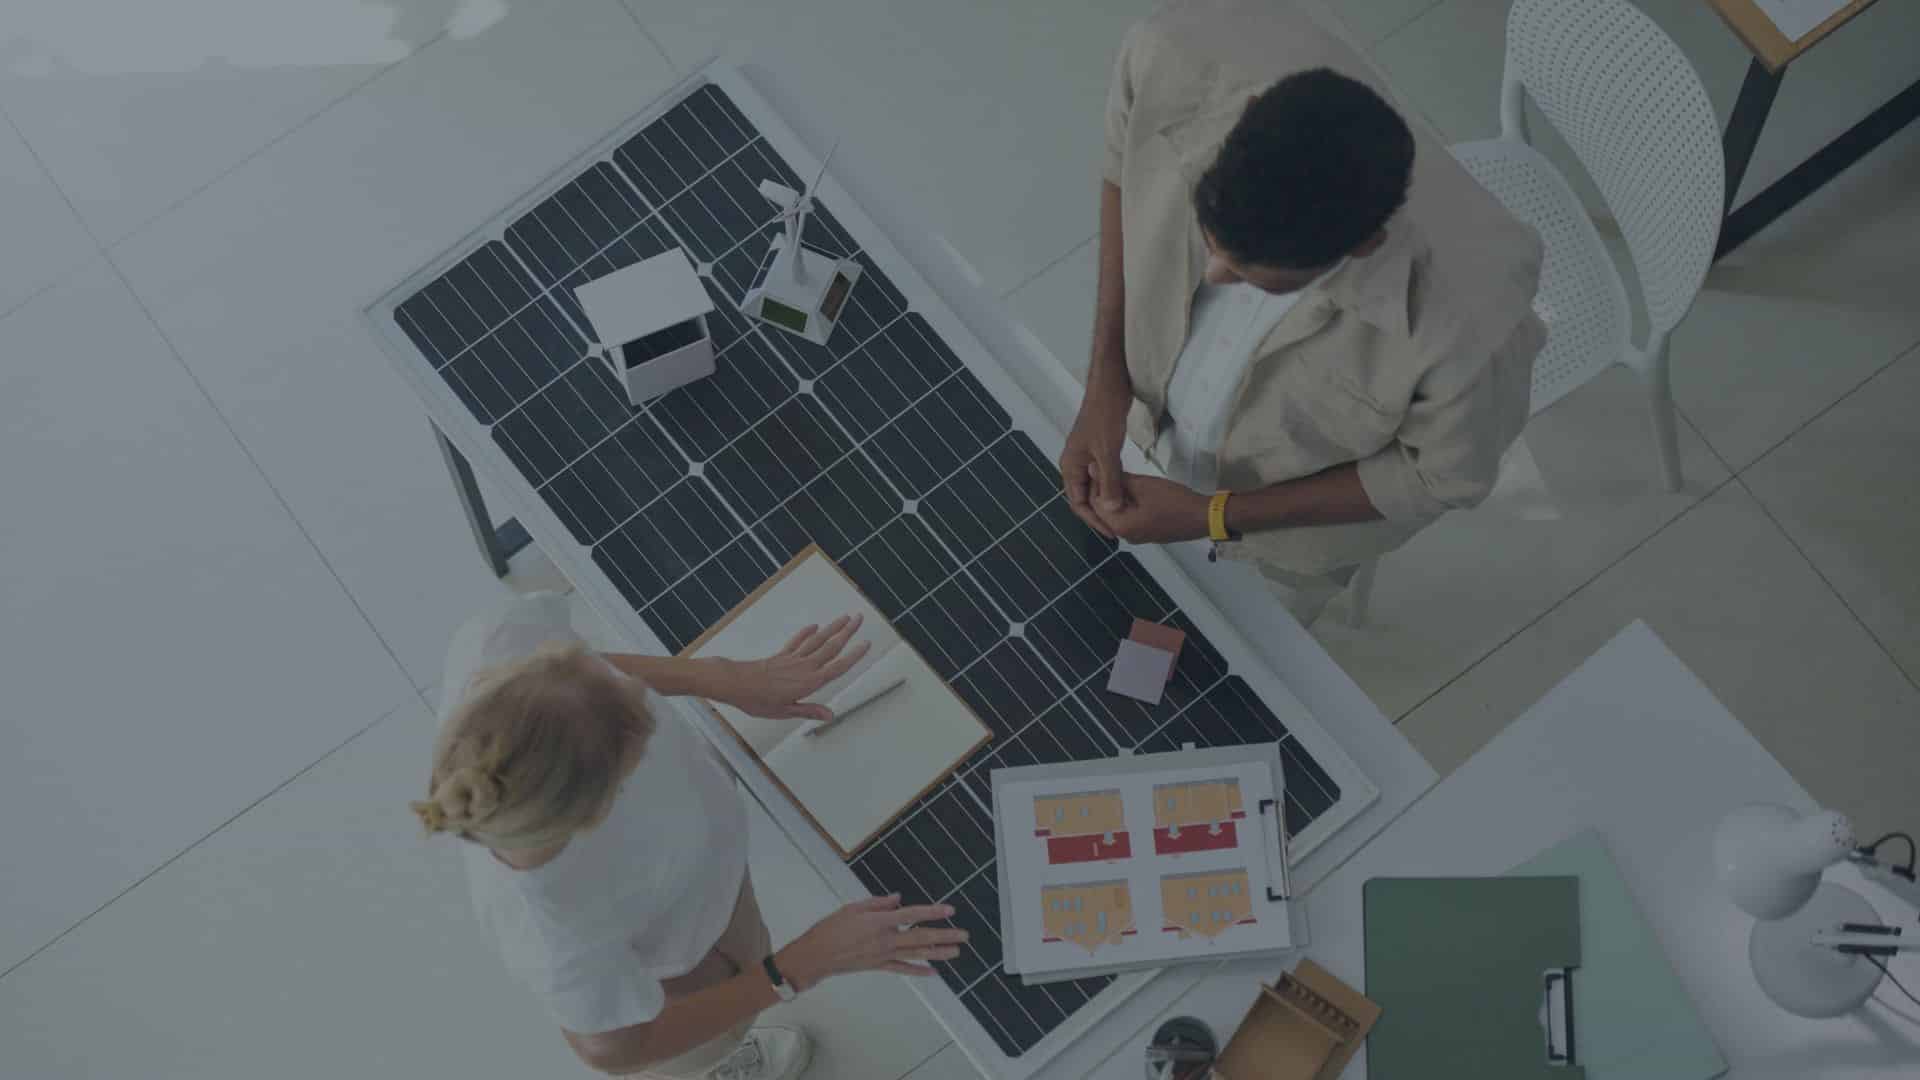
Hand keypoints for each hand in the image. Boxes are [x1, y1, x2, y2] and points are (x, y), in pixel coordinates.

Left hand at [710, 614, 868, 721]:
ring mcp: (793, 659)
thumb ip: (809, 711)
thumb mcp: (786, 712)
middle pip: (831, 646)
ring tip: (844, 617)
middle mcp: (804, 667)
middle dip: (847, 631)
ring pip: (818, 640)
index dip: (854, 655)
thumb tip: (829, 715)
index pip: (838, 666)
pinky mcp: (782, 655)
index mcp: (809, 682)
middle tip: (859, 618)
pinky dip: (807, 632)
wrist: (737, 684)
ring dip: (832, 627)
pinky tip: (813, 626)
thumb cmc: (758, 699)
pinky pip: (798, 641)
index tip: (865, 644)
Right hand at [774, 894, 969, 988]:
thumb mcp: (852, 908)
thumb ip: (878, 903)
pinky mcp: (878, 966)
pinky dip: (918, 971)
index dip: (932, 912)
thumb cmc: (829, 930)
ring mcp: (883, 955)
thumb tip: (897, 898)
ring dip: (938, 953)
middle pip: (920, 937)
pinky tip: (932, 972)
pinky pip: (902, 969)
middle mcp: (885, 940)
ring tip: (956, 951)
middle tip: (964, 935)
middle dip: (944, 936)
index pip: (912, 915)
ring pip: (916, 954)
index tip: (950, 910)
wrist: (815, 956)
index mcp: (879, 922)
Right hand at [1060, 379, 1132, 538]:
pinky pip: (1104, 474)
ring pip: (1096, 486)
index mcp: (1070, 466)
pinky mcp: (1098, 449)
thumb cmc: (1103, 416)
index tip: (1111, 532)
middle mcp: (1074, 463)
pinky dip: (1114, 485)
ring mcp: (1086, 456)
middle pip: (1085, 496)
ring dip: (1108, 499)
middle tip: (1119, 528)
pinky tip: (1126, 492)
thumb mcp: (1107, 453)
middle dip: (1100, 512)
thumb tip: (1110, 511)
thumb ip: (1109, 483)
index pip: (1078, 502)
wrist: (1109, 387)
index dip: (1093, 519)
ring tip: (1124, 515)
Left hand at [1094, 473, 1210, 543]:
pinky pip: (1130, 519)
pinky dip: (1129, 505)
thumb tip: (1092, 468)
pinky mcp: (1147, 534)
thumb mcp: (1142, 485)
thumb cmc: (1172, 500)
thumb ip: (1116, 478)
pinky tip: (1136, 491)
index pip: (1094, 503)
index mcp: (1120, 525)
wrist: (1202, 517)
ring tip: (1125, 477)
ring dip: (1118, 496)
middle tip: (1114, 470)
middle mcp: (1124, 536)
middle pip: (1105, 510)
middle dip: (1106, 490)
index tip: (1102, 465)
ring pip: (1118, 514)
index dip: (1096, 483)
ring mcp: (1137, 537)